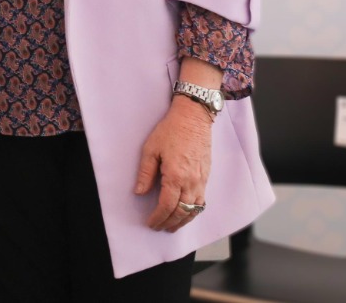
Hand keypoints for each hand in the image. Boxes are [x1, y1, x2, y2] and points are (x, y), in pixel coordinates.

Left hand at [134, 99, 213, 232]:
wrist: (193, 118)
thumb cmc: (171, 130)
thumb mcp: (151, 149)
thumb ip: (145, 173)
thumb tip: (139, 192)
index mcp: (175, 176)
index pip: (167, 206)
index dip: (158, 218)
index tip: (150, 223)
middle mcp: (191, 182)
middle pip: (181, 212)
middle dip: (169, 223)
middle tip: (159, 228)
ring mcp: (201, 180)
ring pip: (194, 210)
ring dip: (183, 221)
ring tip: (172, 227)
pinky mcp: (206, 177)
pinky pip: (202, 201)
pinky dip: (194, 212)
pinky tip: (187, 213)